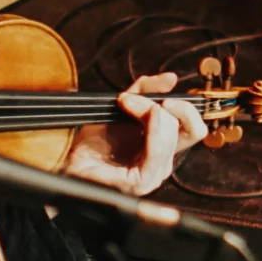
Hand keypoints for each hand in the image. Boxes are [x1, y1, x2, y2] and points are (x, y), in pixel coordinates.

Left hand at [60, 72, 208, 196]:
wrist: (66, 161)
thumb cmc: (91, 142)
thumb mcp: (121, 108)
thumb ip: (145, 92)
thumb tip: (170, 78)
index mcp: (163, 148)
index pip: (195, 127)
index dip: (184, 105)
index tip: (161, 94)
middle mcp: (163, 163)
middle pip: (191, 128)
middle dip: (163, 104)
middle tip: (134, 98)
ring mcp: (154, 174)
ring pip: (171, 134)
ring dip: (148, 110)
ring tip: (124, 103)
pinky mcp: (140, 182)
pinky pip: (156, 150)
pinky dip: (146, 125)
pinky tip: (126, 111)